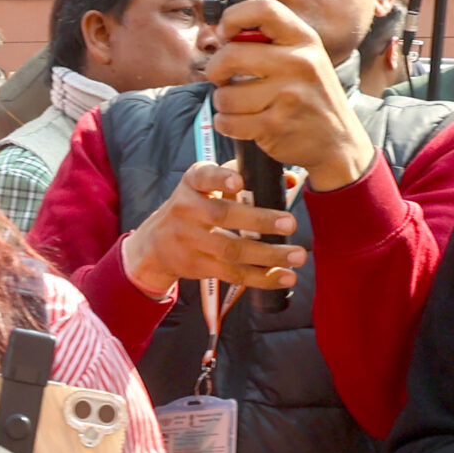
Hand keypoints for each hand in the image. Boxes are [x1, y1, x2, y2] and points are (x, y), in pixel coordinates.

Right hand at [121, 161, 305, 298]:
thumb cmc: (194, 206)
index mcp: (192, 184)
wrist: (155, 244)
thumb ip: (244, 175)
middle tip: (290, 223)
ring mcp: (190, 241)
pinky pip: (232, 274)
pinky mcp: (198, 266)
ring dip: (268, 254)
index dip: (220, 180)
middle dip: (259, 220)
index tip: (239, 183)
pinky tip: (284, 277)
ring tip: (298, 256)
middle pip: (222, 216)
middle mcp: (186, 210)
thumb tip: (290, 180)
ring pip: (231, 250)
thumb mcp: (207, 185)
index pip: (203, 178)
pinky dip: (261, 277)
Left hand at [203, 0, 378, 189]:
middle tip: (222, 78)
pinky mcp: (276, 123)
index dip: (233, 17)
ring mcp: (289, 94)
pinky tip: (242, 123)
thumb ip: (270, 42)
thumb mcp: (304, 58)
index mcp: (304, 39)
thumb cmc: (312, 97)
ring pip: (225, 94)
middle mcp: (299, 62)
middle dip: (215, 70)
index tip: (224, 32)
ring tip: (240, 104)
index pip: (263, 8)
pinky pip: (229, 121)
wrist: (340, 142)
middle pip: (231, 55)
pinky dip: (227, 124)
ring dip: (223, 103)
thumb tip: (220, 28)